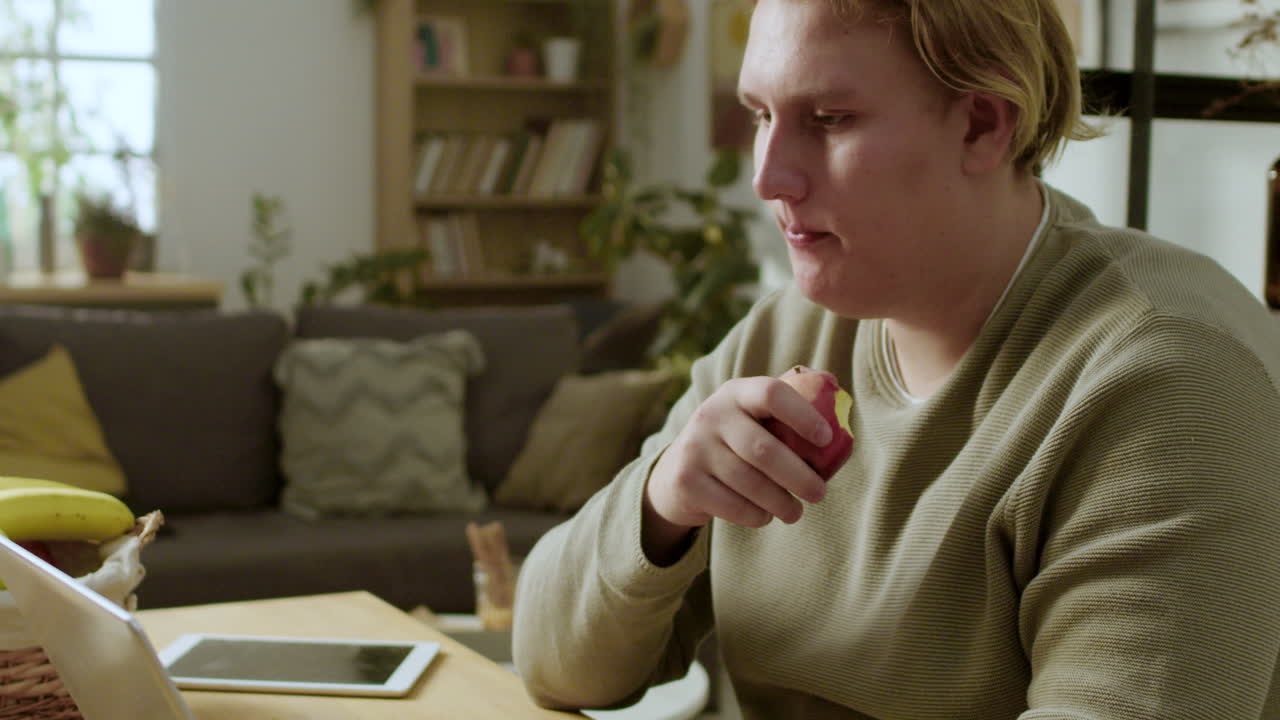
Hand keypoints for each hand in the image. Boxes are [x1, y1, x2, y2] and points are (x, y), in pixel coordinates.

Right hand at [642, 376, 831, 562]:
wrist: (677, 472)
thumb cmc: (736, 443)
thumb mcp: (752, 418)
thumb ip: (787, 413)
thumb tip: (839, 409)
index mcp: (736, 392)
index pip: (771, 393)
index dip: (803, 415)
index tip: (826, 439)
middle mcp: (711, 414)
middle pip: (763, 450)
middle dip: (799, 477)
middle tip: (820, 494)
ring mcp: (694, 447)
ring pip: (750, 483)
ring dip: (781, 503)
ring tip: (795, 512)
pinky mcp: (686, 481)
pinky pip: (733, 506)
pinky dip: (756, 516)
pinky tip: (765, 515)